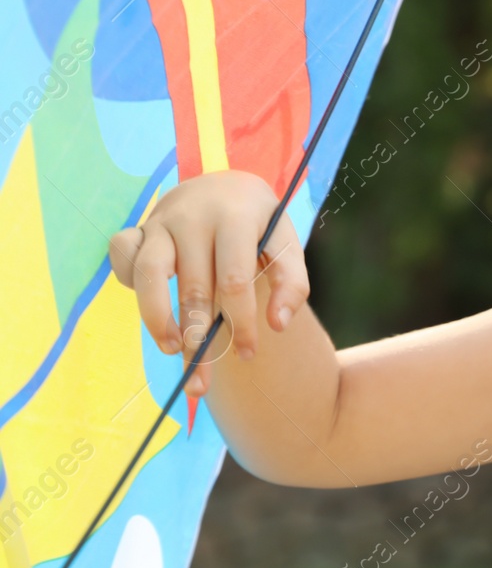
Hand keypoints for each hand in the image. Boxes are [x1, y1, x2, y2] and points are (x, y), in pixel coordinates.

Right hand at [108, 170, 309, 396]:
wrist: (228, 186)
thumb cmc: (260, 225)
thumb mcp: (285, 243)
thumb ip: (292, 282)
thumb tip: (278, 325)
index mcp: (236, 218)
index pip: (235, 281)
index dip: (241, 323)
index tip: (248, 353)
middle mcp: (194, 216)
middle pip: (193, 288)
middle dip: (198, 339)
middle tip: (202, 381)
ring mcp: (161, 220)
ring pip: (149, 274)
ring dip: (157, 318)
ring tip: (172, 349)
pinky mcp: (138, 227)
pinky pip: (123, 255)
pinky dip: (127, 281)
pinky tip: (151, 307)